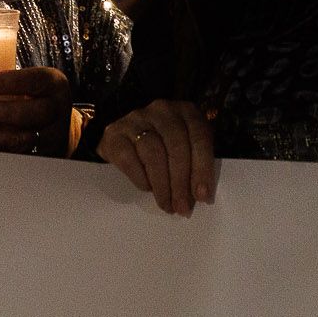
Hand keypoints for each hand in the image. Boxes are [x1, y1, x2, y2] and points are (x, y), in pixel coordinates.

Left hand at [0, 65, 72, 153]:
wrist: (56, 126)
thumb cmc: (30, 95)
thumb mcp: (26, 80)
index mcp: (54, 85)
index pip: (39, 80)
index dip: (15, 82)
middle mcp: (56, 110)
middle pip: (34, 113)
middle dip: (4, 112)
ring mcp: (49, 136)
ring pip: (21, 140)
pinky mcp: (38, 155)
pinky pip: (11, 154)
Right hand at [99, 98, 217, 214]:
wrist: (124, 139)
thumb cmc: (163, 148)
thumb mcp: (186, 149)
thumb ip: (195, 164)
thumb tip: (202, 196)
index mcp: (187, 112)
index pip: (200, 137)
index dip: (203, 168)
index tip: (203, 196)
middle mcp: (162, 109)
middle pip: (176, 146)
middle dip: (181, 181)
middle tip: (182, 207)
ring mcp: (136, 119)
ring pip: (153, 153)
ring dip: (162, 184)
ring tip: (166, 204)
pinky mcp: (114, 133)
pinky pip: (129, 158)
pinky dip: (140, 178)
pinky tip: (146, 189)